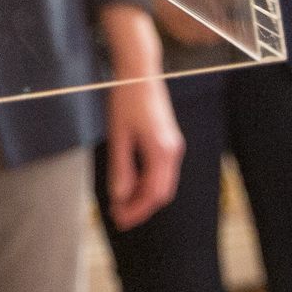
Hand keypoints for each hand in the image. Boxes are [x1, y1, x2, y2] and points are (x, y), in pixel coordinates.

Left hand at [98, 3, 182, 228]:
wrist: (140, 71)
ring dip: (143, 195)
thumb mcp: (118, 134)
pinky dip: (146, 181)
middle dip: (141, 206)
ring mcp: (173, 146)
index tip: (119, 219)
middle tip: (118, 216)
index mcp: (161, 151)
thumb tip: (119, 197)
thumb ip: (120, 167)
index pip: (153, 193)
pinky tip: (130, 183)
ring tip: (120, 202)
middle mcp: (173, 151)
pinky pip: (161, 170)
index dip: (136, 210)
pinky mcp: (169, 140)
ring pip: (162, 182)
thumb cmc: (126, 99)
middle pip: (161, 192)